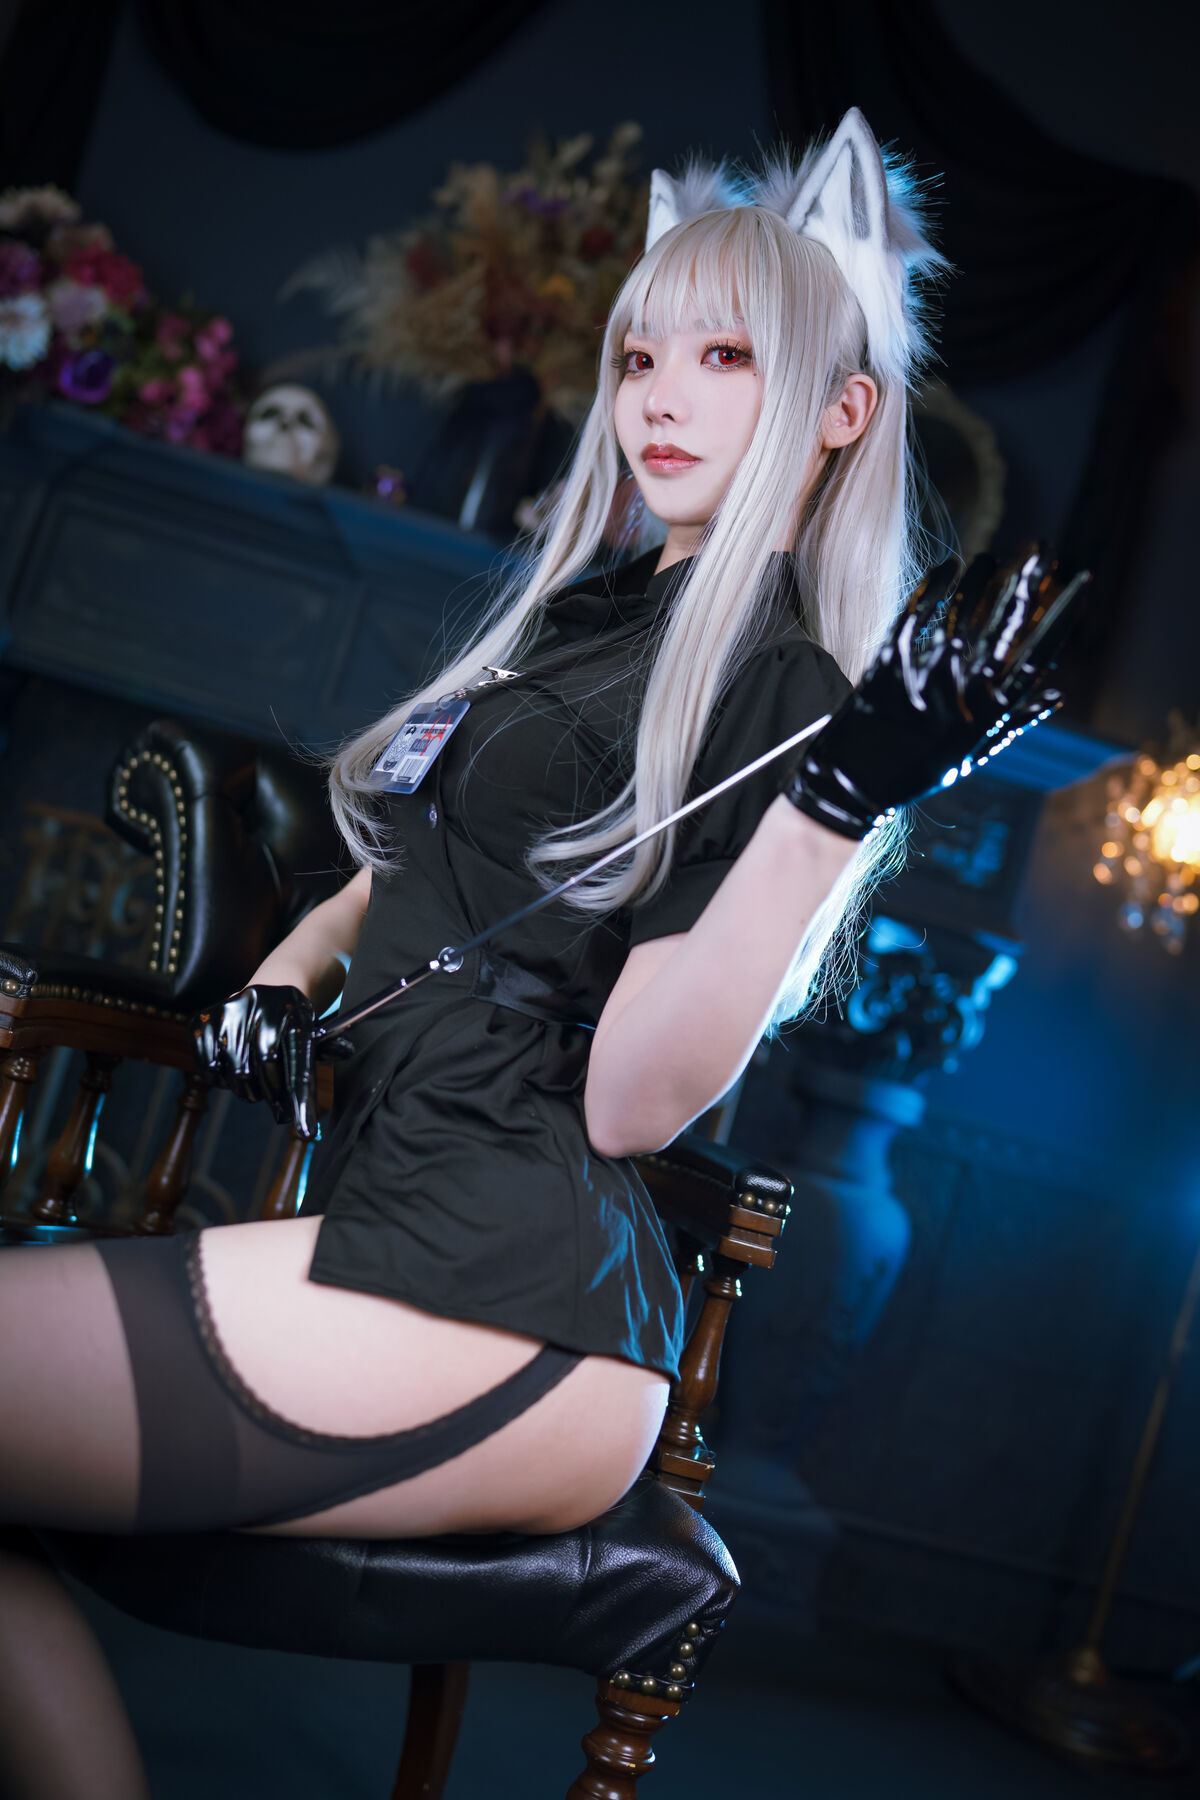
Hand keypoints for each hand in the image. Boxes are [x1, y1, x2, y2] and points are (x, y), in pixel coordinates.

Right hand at [192, 984, 322, 1140]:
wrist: (274, 987)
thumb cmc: (295, 1027)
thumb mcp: (314, 1041)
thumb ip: (312, 1079)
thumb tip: (310, 1130)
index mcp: (295, 1016)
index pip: (299, 1066)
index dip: (302, 1101)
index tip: (305, 1131)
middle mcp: (262, 1008)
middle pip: (263, 1072)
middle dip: (270, 1094)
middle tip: (276, 1100)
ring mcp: (230, 1011)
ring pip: (235, 1073)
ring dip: (246, 1088)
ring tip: (254, 1080)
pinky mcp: (204, 1019)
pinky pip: (209, 1068)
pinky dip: (220, 1078)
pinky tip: (231, 1066)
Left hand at [781, 544, 1090, 838]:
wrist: (851, 790)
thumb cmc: (916, 771)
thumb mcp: (968, 757)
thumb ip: (1012, 724)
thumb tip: (1056, 693)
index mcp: (986, 720)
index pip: (1037, 658)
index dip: (1061, 617)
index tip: (1082, 580)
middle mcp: (959, 703)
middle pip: (1003, 630)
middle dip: (1025, 584)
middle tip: (1043, 547)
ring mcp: (921, 687)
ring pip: (959, 619)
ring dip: (979, 582)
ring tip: (994, 555)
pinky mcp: (884, 673)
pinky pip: (912, 621)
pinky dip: (931, 591)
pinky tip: (948, 567)